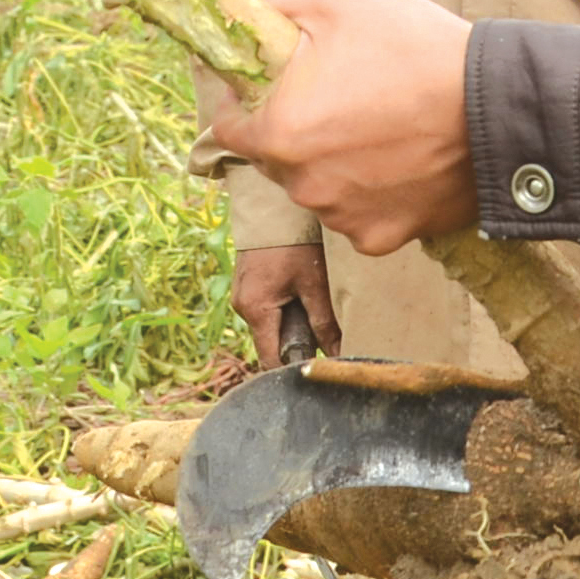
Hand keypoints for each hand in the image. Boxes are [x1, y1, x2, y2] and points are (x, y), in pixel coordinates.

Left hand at [199, 0, 476, 256]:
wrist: (499, 109)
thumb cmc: (418, 50)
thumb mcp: (341, 5)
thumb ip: (278, 12)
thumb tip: (248, 18)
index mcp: (278, 131)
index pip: (229, 125)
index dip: (245, 101)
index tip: (276, 86)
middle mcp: (300, 185)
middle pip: (275, 157)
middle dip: (295, 129)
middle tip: (343, 98)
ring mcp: (341, 217)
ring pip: (318, 186)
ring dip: (334, 163)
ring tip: (382, 127)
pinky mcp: (381, 238)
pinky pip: (360, 214)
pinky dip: (374, 194)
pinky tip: (403, 162)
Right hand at [231, 245, 337, 363]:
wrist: (270, 206)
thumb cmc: (293, 242)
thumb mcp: (313, 282)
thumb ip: (324, 321)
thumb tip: (337, 354)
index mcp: (256, 310)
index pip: (270, 360)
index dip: (293, 369)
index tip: (317, 371)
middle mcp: (242, 307)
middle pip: (271, 344)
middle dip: (297, 345)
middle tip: (326, 338)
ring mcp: (242, 296)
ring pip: (270, 327)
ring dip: (292, 326)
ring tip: (316, 311)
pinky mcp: (248, 287)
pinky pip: (267, 311)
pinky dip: (285, 311)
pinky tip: (303, 297)